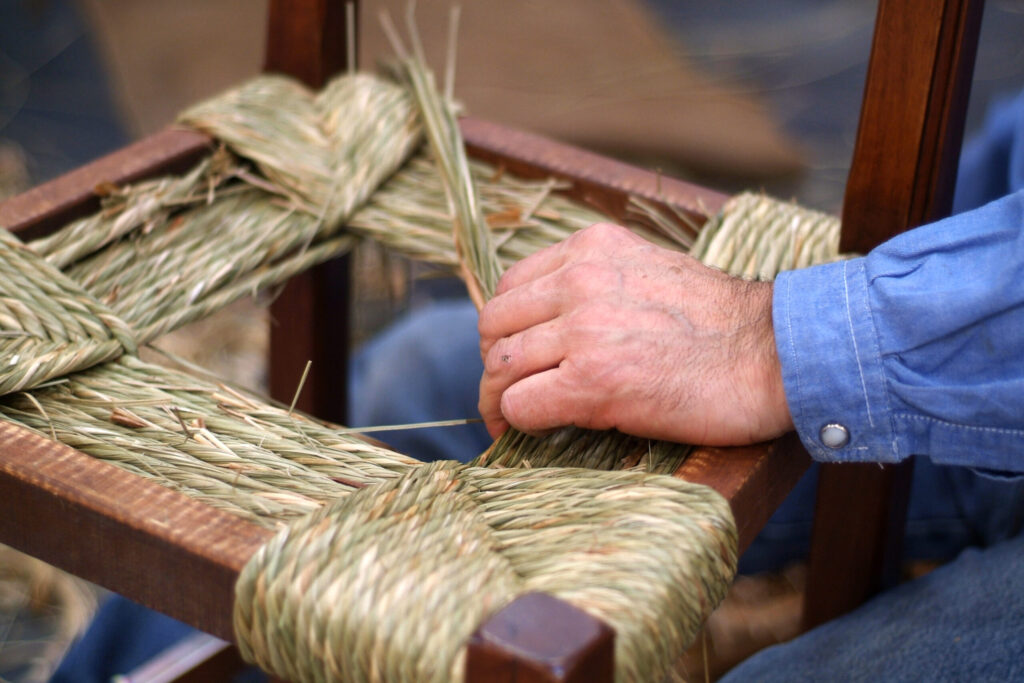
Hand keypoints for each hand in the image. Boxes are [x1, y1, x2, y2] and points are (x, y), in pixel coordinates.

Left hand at [478, 223, 792, 444]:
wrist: (776, 354)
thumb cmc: (724, 325)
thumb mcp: (652, 274)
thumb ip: (602, 285)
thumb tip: (559, 321)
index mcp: (593, 249)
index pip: (512, 286)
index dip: (507, 328)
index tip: (516, 355)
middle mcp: (581, 280)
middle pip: (495, 324)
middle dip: (495, 362)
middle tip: (510, 392)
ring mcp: (585, 330)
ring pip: (501, 365)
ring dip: (499, 397)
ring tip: (512, 419)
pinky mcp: (593, 382)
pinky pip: (521, 403)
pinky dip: (517, 423)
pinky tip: (530, 434)